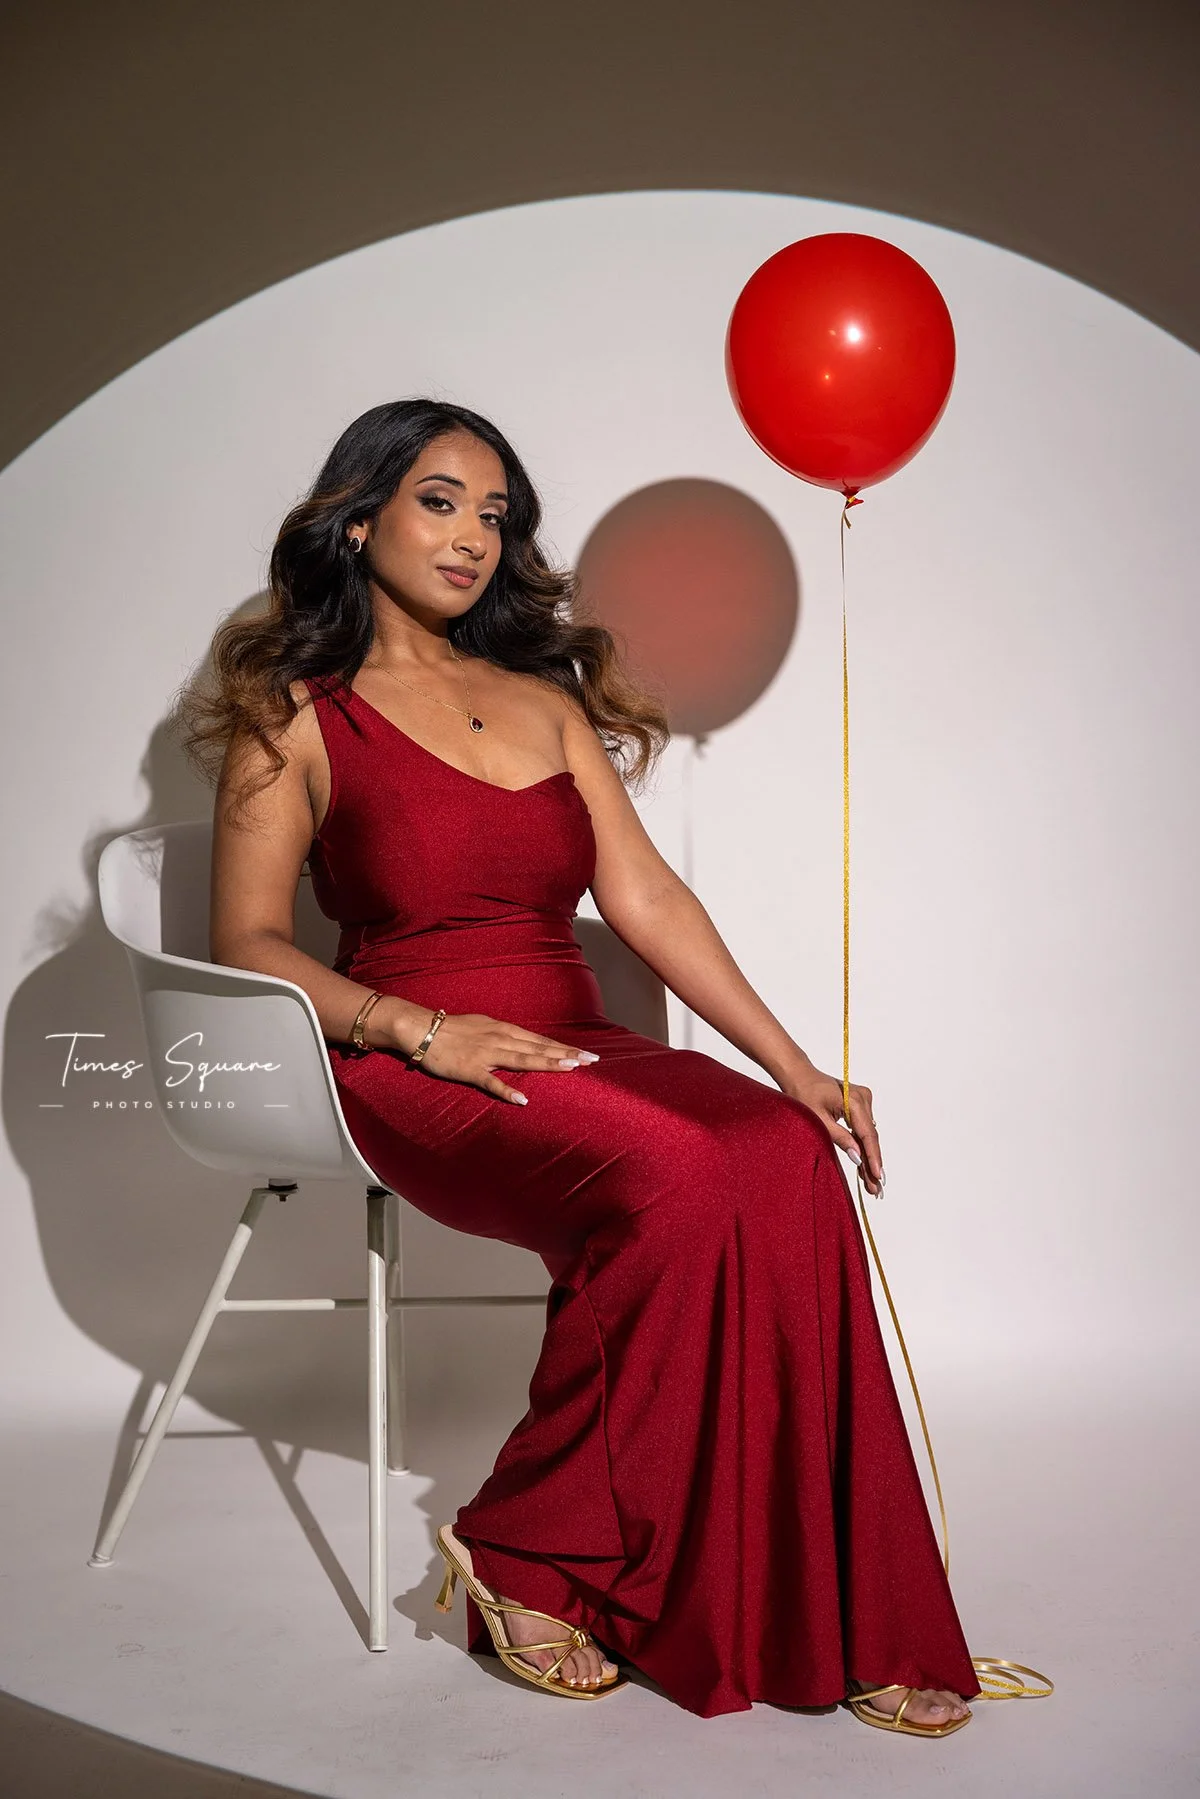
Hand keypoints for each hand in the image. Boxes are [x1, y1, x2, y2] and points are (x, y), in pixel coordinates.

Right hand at [405, 1012, 598, 1103]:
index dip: (563, 1047)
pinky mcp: (470, 1069)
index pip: (540, 1040)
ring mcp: (485, 1054)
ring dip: (546, 1064)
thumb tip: (522, 1044)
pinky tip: (522, 1100)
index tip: (586, 1054)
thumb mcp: (483, 1026)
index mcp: (503, 1029)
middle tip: (591, 1060)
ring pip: (522, 1060)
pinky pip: (491, 1082)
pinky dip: (506, 1090)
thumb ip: (503, 1036)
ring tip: (569, 1069)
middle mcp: (499, 1039)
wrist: (421, 1029)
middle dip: (565, 1054)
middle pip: (538, 1048)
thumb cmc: (452, 1029)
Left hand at [780, 1061, 883, 1195]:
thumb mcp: (817, 1120)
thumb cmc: (803, 1094)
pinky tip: (866, 1164)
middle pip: (870, 1137)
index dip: (873, 1158)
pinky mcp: (859, 1103)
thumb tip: (858, 1157)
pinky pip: (864, 1128)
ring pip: (868, 1134)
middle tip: (876, 1189)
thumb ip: (839, 1138)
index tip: (878, 1177)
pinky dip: (863, 1145)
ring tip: (871, 1183)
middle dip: (872, 1163)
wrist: (799, 1075)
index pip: (867, 1134)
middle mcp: (863, 1098)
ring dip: (869, 1156)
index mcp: (853, 1100)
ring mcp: (863, 1100)